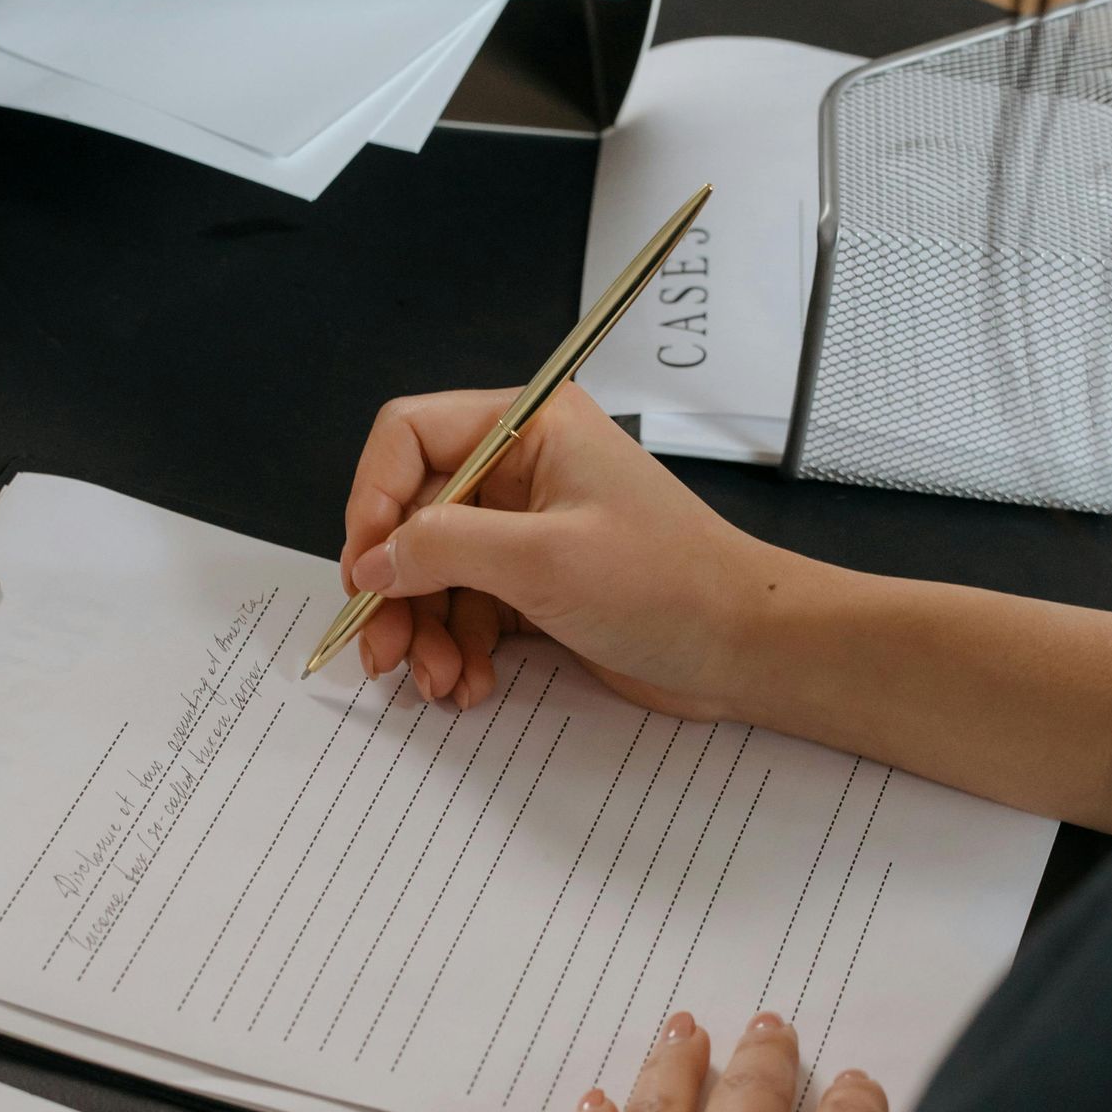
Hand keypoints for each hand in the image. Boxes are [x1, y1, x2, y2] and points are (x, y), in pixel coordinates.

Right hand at [339, 382, 771, 717]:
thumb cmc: (672, 585)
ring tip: (436, 682)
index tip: (365, 568)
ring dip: (423, 632)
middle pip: (414, 517)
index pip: (410, 438)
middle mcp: (524, 469)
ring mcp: (530, 530)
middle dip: (395, 588)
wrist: (746, 649)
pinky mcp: (538, 584)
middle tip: (380, 649)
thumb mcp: (543, 560)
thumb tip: (373, 558)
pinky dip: (457, 649)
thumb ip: (444, 548)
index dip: (374, 501)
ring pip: (435, 573)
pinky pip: (468, 609)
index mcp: (529, 427)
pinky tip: (468, 684)